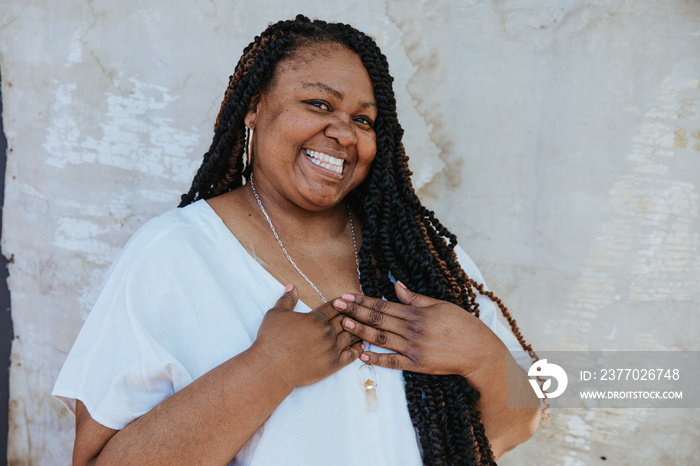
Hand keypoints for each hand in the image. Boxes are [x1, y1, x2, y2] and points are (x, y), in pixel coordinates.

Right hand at [253, 284, 364, 388]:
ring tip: (366, 327)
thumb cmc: (272, 340)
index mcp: (316, 318)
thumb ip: (287, 299)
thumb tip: (291, 286)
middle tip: (362, 312)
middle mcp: (327, 332)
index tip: (348, 301)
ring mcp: (332, 349)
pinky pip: (351, 356)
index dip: (342, 303)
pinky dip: (358, 350)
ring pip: (351, 336)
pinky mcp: (333, 365)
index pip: (335, 307)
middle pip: (346, 320)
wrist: (272, 367)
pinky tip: (363, 346)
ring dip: (359, 331)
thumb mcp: (276, 314)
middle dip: (353, 315)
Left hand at [332, 281, 507, 377]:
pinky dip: (376, 359)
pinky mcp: (417, 365)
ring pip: (381, 339)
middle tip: (336, 306)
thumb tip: (395, 284)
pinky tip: (361, 355)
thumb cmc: (463, 325)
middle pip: (377, 320)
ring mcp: (413, 348)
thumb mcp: (441, 304)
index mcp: (417, 313)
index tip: (347, 296)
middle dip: (354, 312)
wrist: (479, 352)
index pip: (383, 305)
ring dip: (360, 332)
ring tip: (342, 325)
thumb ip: (415, 297)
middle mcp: (412, 330)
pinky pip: (392, 362)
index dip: (363, 300)